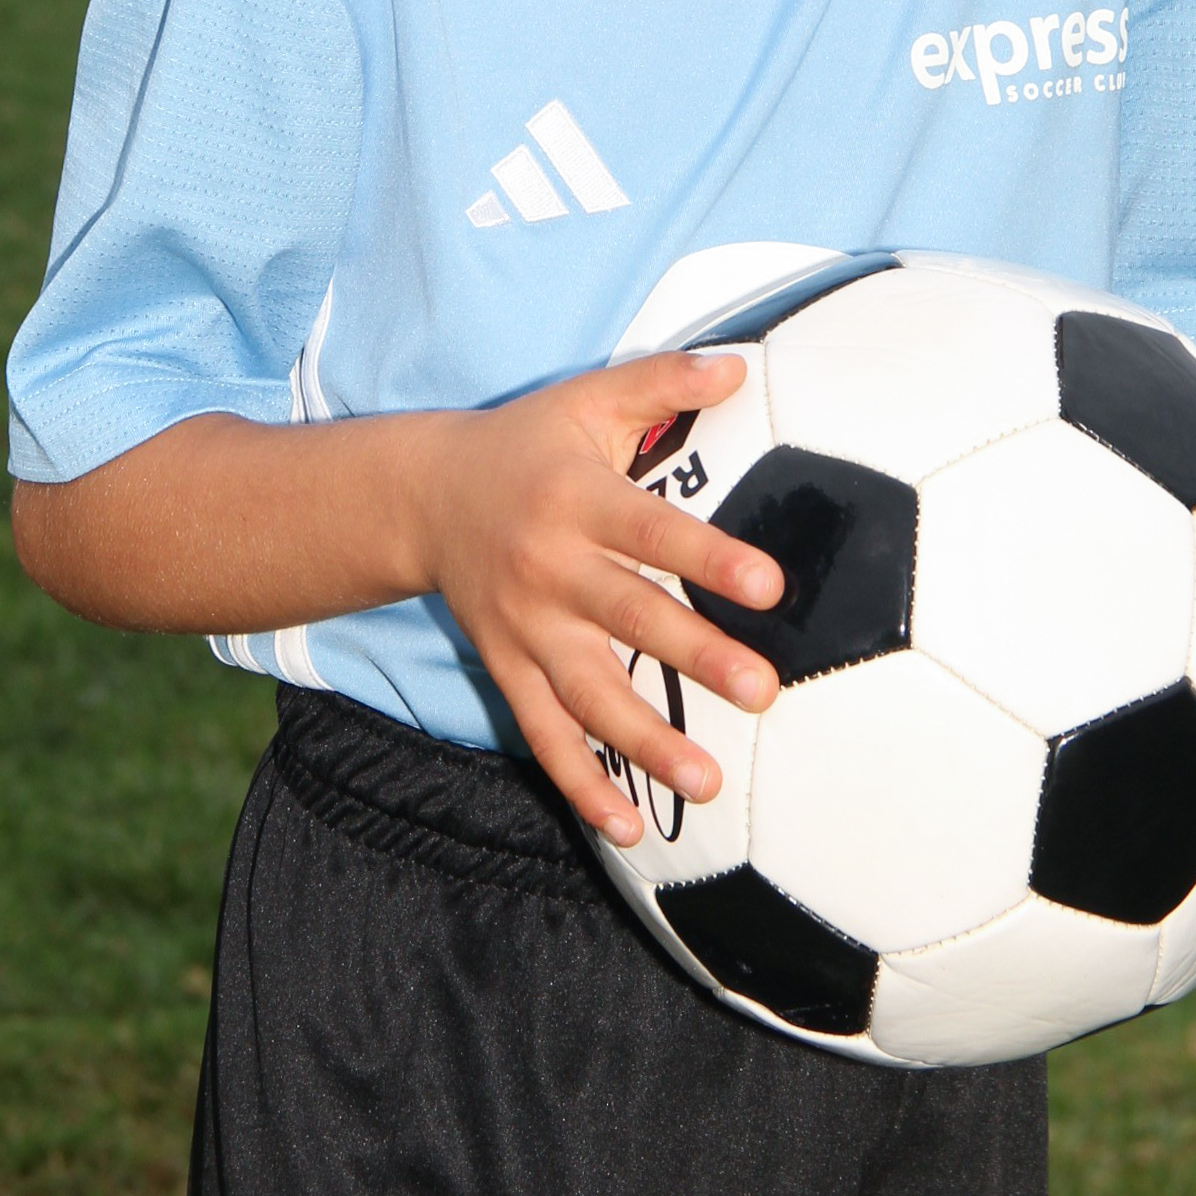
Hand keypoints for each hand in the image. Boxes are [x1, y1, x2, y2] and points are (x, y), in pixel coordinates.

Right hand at [408, 349, 783, 847]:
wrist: (425, 496)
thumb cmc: (529, 444)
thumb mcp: (587, 398)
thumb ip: (662, 380)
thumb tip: (737, 366)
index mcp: (575, 499)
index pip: (650, 530)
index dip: (708, 558)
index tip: (769, 586)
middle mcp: (547, 568)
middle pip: (627, 618)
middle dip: (696, 657)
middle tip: (764, 690)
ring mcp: (523, 629)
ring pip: (586, 695)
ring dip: (645, 743)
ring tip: (708, 782)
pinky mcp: (506, 669)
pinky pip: (543, 736)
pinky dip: (579, 785)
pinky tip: (625, 829)